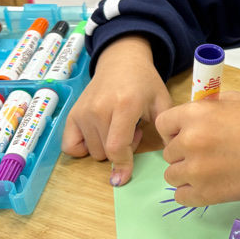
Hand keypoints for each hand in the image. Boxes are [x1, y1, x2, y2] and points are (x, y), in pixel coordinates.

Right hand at [61, 36, 172, 185]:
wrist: (121, 61)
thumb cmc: (144, 83)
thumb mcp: (161, 101)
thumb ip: (165, 128)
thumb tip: (169, 154)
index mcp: (124, 106)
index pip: (117, 146)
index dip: (122, 165)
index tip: (124, 177)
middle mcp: (99, 109)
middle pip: (105, 152)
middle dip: (122, 151)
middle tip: (132, 130)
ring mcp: (83, 111)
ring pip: (92, 151)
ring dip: (107, 147)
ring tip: (118, 127)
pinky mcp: (72, 114)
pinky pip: (70, 146)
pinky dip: (83, 148)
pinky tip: (97, 136)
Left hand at [158, 91, 239, 206]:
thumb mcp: (232, 100)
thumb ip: (206, 107)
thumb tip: (192, 118)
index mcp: (194, 115)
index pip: (163, 125)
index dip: (173, 131)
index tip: (185, 135)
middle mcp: (189, 141)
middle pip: (168, 153)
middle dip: (183, 153)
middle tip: (206, 154)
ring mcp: (195, 170)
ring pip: (171, 175)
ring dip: (186, 174)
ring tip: (207, 172)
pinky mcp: (204, 193)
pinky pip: (181, 196)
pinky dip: (190, 192)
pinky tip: (205, 186)